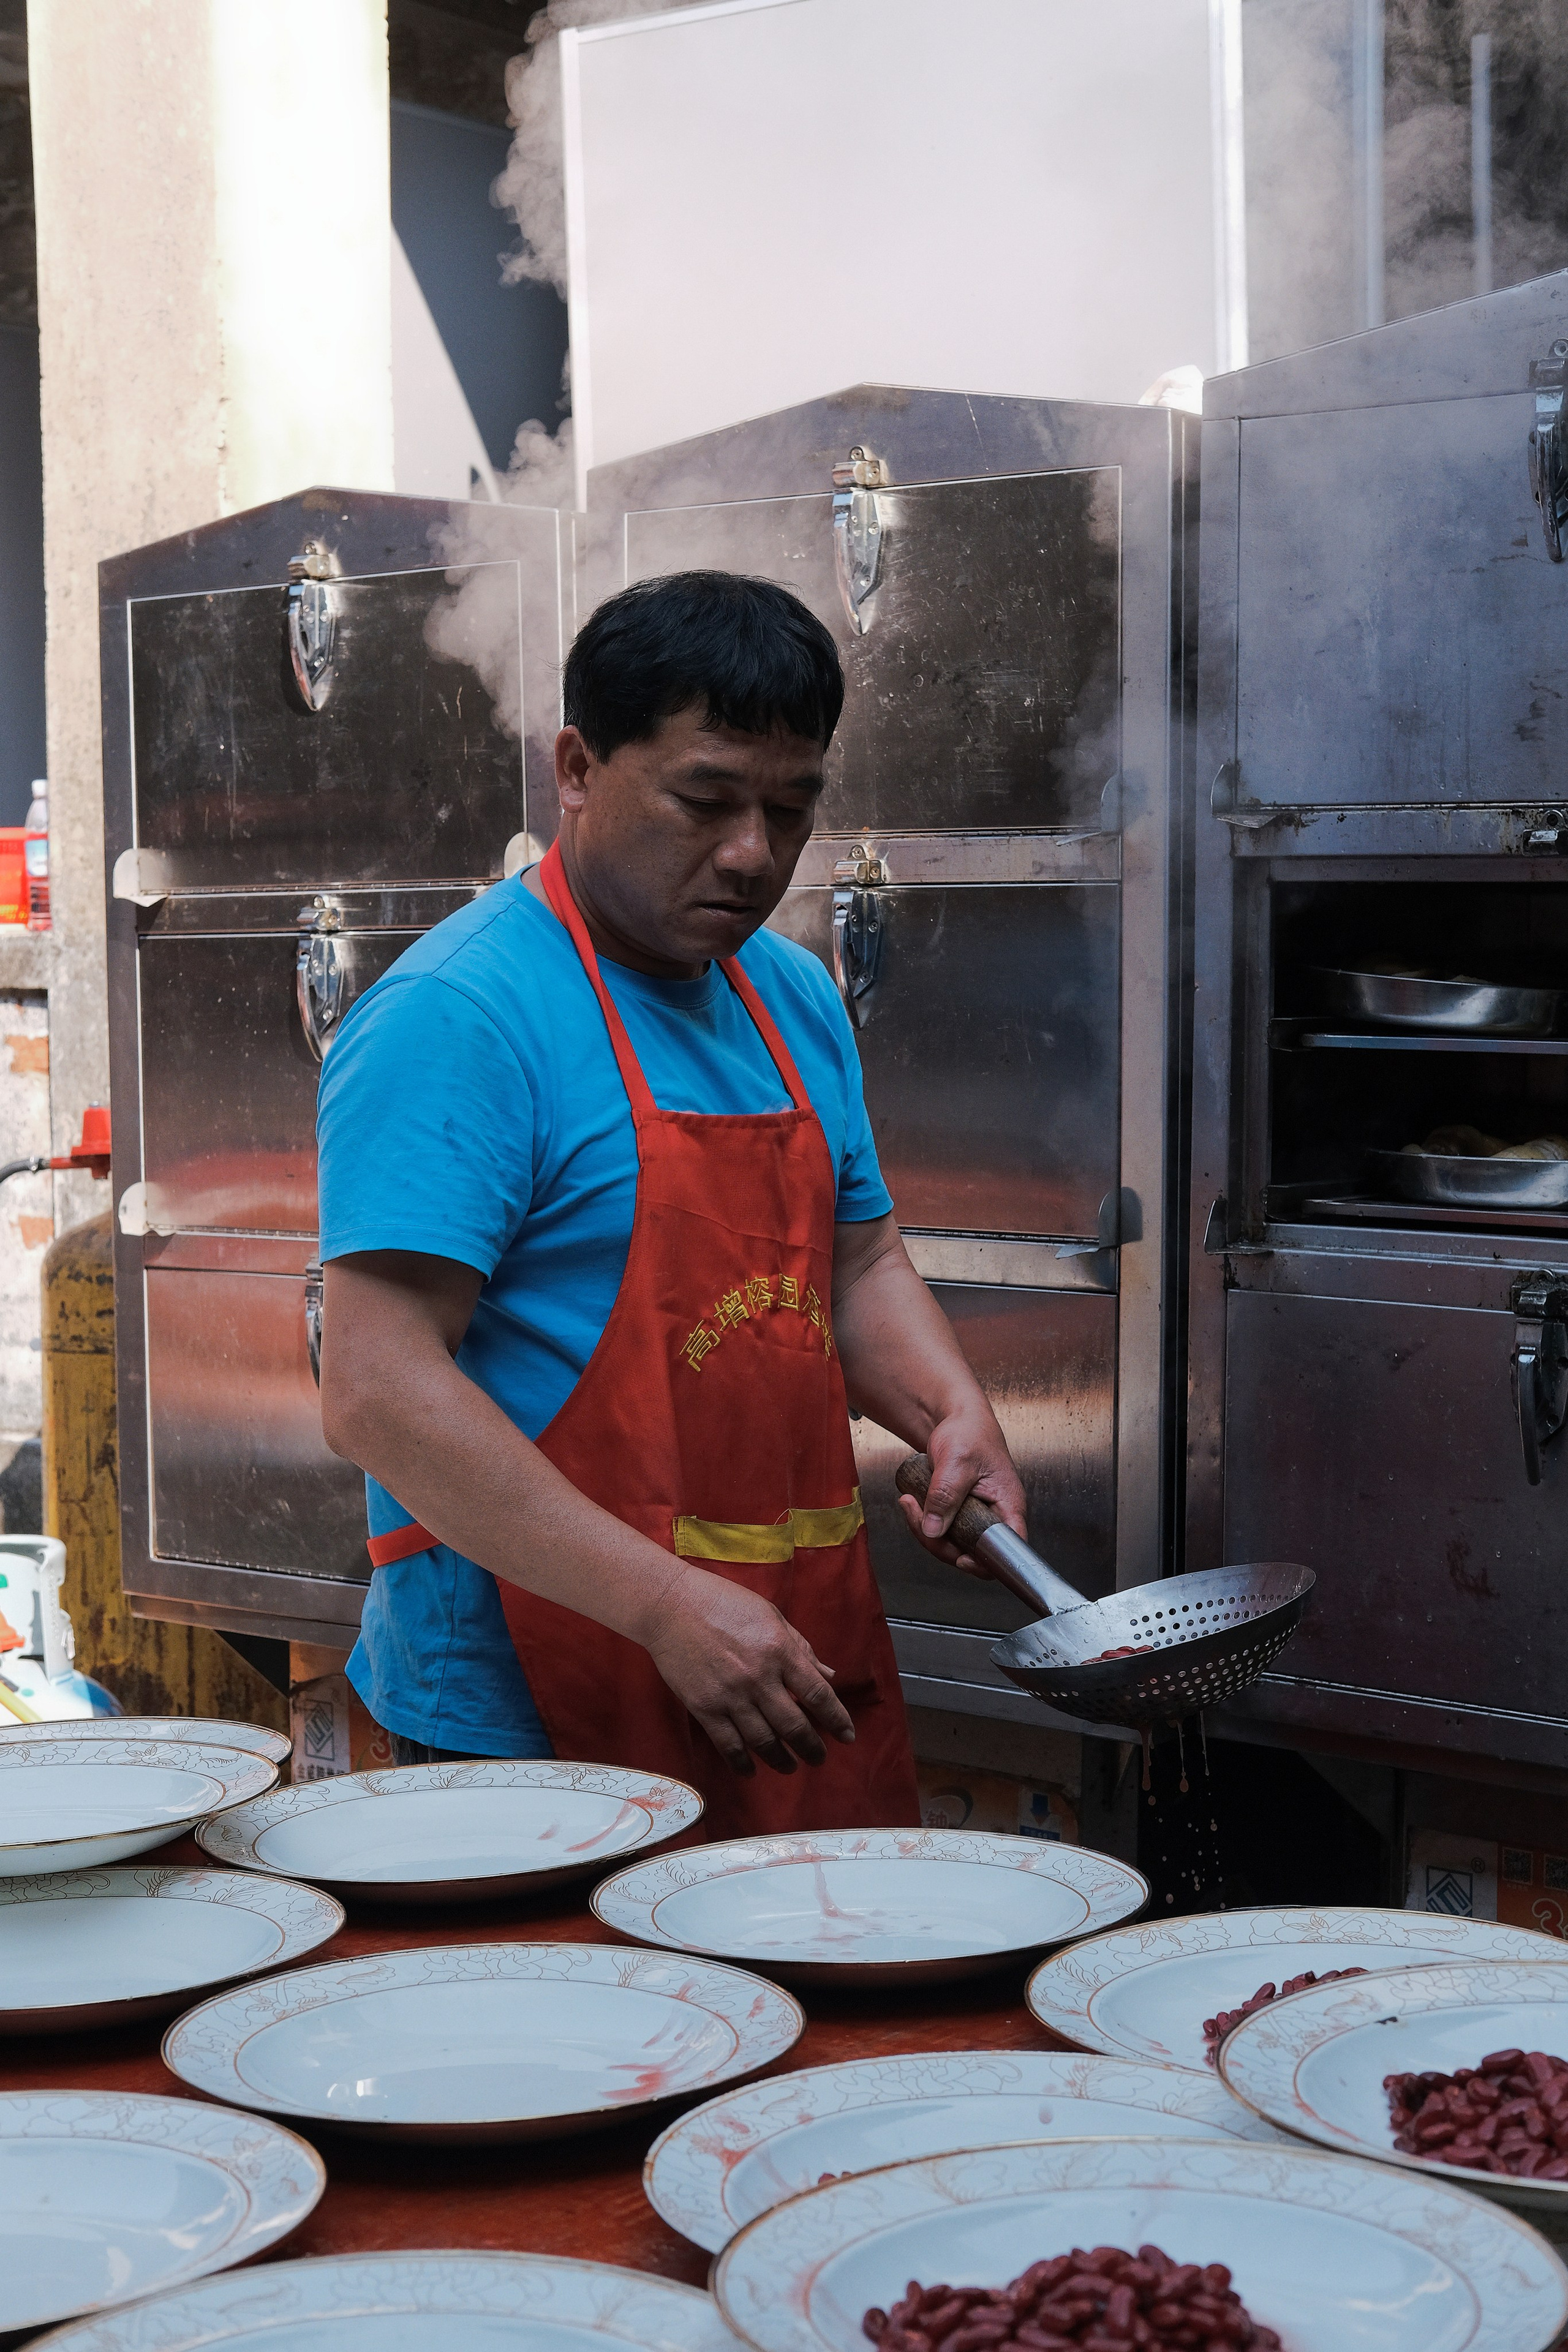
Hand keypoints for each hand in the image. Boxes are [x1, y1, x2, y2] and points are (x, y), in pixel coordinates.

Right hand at [641, 1567, 856, 1776]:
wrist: (670, 1605)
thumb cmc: (724, 1602)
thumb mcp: (771, 1616)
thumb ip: (801, 1647)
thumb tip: (829, 1675)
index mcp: (780, 1651)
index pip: (818, 1694)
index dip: (837, 1719)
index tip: (847, 1736)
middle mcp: (759, 1678)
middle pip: (794, 1726)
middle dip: (811, 1748)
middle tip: (819, 1758)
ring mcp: (730, 1696)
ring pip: (763, 1741)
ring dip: (781, 1760)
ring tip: (790, 1767)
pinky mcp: (704, 1707)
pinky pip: (728, 1745)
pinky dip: (742, 1762)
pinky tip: (751, 1770)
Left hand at [895, 1405, 1026, 1576]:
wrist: (956, 1418)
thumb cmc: (969, 1432)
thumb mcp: (957, 1461)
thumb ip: (946, 1496)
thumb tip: (933, 1530)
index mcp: (1008, 1505)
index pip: (1008, 1549)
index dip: (985, 1561)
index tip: (960, 1558)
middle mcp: (995, 1516)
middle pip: (972, 1552)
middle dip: (939, 1541)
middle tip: (915, 1513)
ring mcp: (977, 1516)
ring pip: (953, 1543)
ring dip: (925, 1529)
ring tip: (909, 1503)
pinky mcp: (960, 1513)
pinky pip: (943, 1531)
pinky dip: (924, 1521)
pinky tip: (913, 1502)